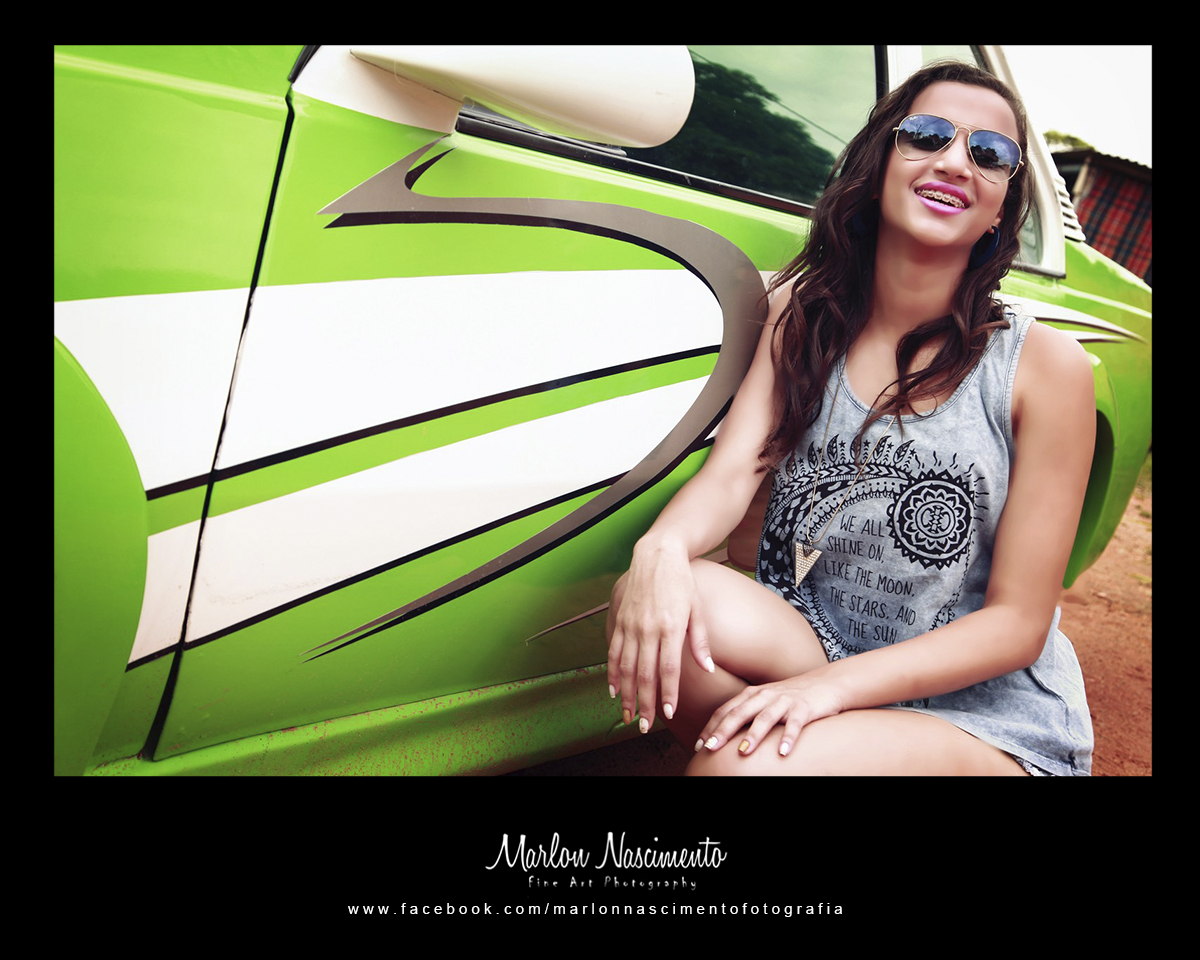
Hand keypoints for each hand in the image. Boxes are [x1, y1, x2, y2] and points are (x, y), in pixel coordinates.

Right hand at [606, 544, 714, 732]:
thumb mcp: (696, 609)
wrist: (656, 555)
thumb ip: (699, 641)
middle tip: (645, 727)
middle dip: (645, 703)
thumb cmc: (681, 582)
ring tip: (628, 716)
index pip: (668, 669)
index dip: (667, 693)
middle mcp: (648, 629)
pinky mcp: (621, 621)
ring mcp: (631, 625)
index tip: (668, 714)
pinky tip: (613, 690)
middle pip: (644, 674)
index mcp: (670, 627)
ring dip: (626, 694)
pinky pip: (613, 652)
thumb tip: (708, 669)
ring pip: (625, 667)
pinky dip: (612, 673)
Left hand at [697, 671, 845, 757]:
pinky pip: (796, 724)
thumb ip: (747, 713)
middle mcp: (766, 696)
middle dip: (724, 731)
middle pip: (740, 713)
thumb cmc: (791, 697)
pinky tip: (782, 752)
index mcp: (752, 694)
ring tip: (743, 752)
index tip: (700, 745)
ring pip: (765, 718)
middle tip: (711, 748)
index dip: (712, 727)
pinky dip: (788, 737)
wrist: (826, 683)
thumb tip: (724, 734)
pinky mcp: (804, 708)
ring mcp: (785, 701)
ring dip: (753, 736)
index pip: (726, 710)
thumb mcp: (765, 701)